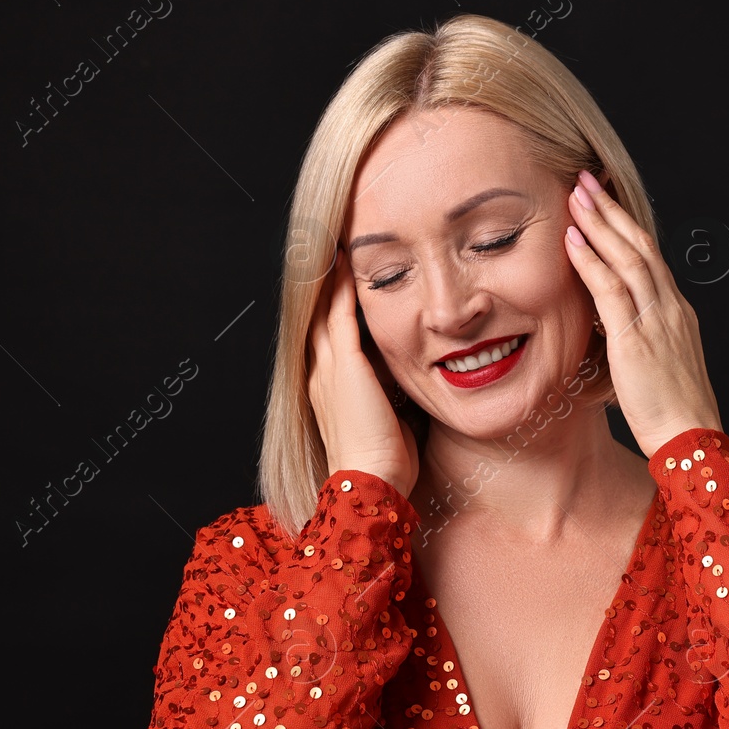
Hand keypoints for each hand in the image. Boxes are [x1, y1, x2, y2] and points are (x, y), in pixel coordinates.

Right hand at [306, 248, 420, 498]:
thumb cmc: (385, 463)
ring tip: (334, 245)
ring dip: (328, 277)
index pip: (326, 337)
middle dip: (321, 284)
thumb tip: (413, 382)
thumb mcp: (388, 420)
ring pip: (321, 309)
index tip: (338, 281)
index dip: (328, 307)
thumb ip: (392, 396)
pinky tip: (344, 261)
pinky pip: (338, 314)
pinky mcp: (345, 365)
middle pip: (315, 316)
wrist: (371, 483)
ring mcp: (328, 368)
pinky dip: (340, 286)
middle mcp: (321, 374)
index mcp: (329, 389)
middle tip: (327, 249)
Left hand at [564, 169, 722, 457]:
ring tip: (576, 196)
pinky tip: (573, 240)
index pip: (650, 258)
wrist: (692, 441)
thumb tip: (614, 331)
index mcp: (677, 314)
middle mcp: (670, 309)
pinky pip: (611, 290)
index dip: (627, 227)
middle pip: (640, 245)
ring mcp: (657, 321)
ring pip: (628, 258)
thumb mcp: (658, 367)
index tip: (606, 203)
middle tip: (588, 181)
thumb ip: (639, 341)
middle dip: (612, 210)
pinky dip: (591, 261)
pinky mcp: (637, 339)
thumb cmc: (673, 414)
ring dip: (599, 223)